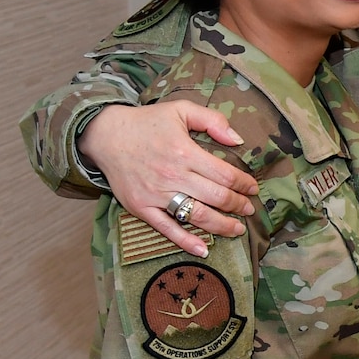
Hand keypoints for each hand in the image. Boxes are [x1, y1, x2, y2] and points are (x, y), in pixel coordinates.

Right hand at [81, 104, 258, 256]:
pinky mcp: (140, 207)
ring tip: (237, 229)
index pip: (226, 175)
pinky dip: (186, 241)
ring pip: (197, 216)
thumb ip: (212, 120)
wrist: (105, 135)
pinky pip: (166, 228)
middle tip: (249, 210)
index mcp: (185, 152)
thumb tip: (239, 139)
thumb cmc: (147, 122)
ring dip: (222, 226)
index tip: (253, 188)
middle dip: (238, 206)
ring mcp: (156, 194)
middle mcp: (173, 175)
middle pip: (217, 198)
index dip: (244, 184)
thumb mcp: (181, 109)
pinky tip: (204, 249)